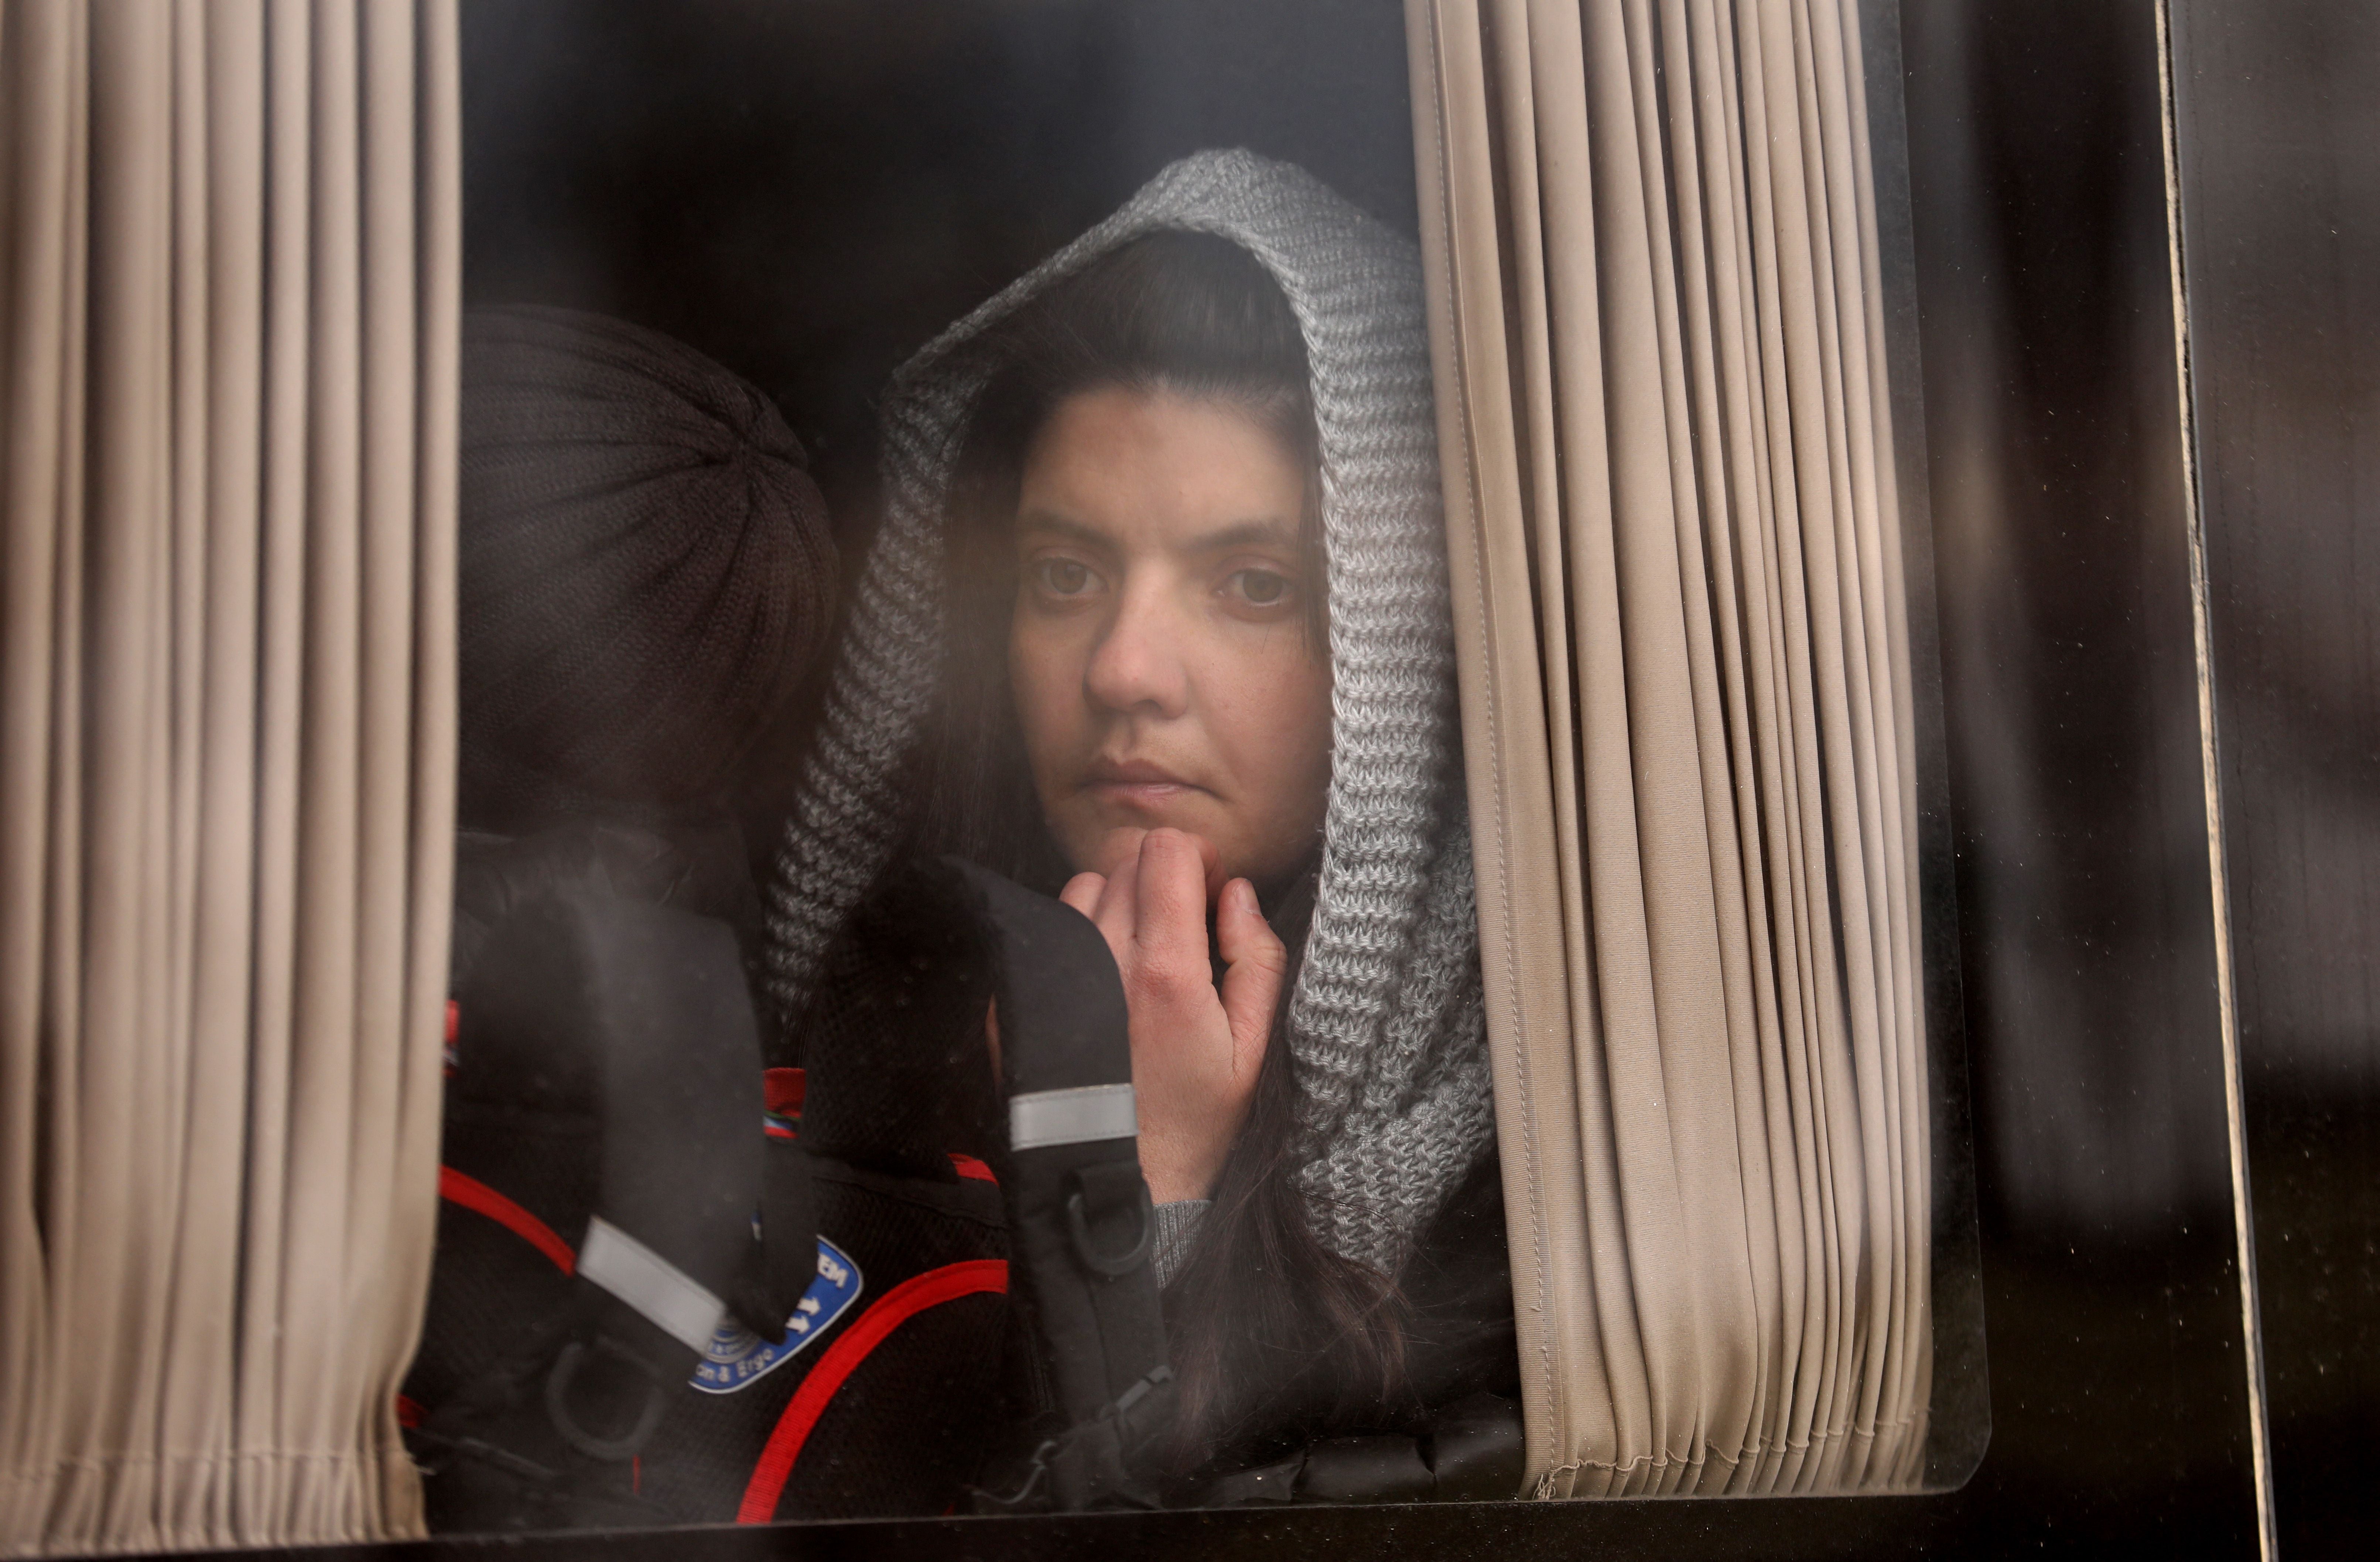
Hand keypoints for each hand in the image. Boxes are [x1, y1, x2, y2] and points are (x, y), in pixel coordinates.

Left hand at [1059, 828, 1284, 1203]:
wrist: (1120, 1187)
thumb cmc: (1196, 1122)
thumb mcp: (1253, 1049)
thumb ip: (1256, 960)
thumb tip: (1238, 894)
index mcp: (1164, 972)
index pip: (1166, 852)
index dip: (1198, 861)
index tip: (1209, 899)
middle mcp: (1100, 964)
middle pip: (1127, 864)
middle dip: (1162, 884)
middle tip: (1181, 936)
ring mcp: (1052, 980)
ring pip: (1083, 889)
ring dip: (1116, 907)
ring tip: (1136, 961)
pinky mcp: (1017, 999)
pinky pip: (1049, 932)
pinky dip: (1077, 942)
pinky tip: (1101, 989)